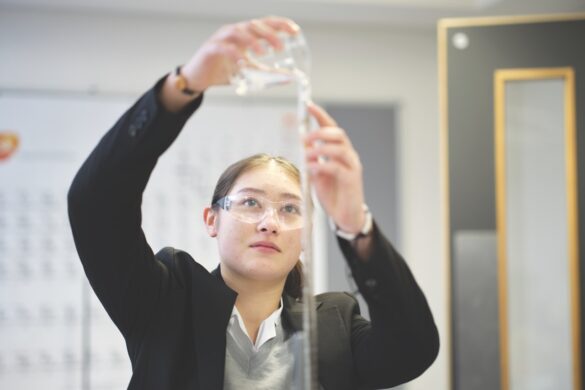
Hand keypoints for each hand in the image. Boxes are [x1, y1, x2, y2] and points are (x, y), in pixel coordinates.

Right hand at [182, 16, 299, 91]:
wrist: (199, 78)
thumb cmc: (223, 71)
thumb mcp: (249, 71)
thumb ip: (266, 72)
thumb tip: (289, 78)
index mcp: (245, 34)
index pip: (265, 23)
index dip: (280, 24)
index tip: (295, 31)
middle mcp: (234, 31)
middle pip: (254, 25)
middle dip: (270, 34)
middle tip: (281, 48)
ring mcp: (221, 38)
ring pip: (239, 32)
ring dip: (252, 41)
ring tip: (263, 53)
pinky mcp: (211, 48)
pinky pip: (224, 48)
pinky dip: (234, 54)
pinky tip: (243, 62)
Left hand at [304, 103, 366, 233]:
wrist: (346, 216)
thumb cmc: (333, 194)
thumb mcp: (317, 173)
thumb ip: (312, 158)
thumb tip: (303, 142)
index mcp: (340, 151)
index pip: (332, 128)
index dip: (321, 115)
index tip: (308, 105)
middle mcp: (349, 155)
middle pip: (338, 134)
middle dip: (319, 132)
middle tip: (304, 138)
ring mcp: (352, 167)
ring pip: (339, 149)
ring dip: (319, 150)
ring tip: (306, 157)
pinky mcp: (352, 180)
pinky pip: (336, 168)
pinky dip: (321, 166)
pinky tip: (312, 170)